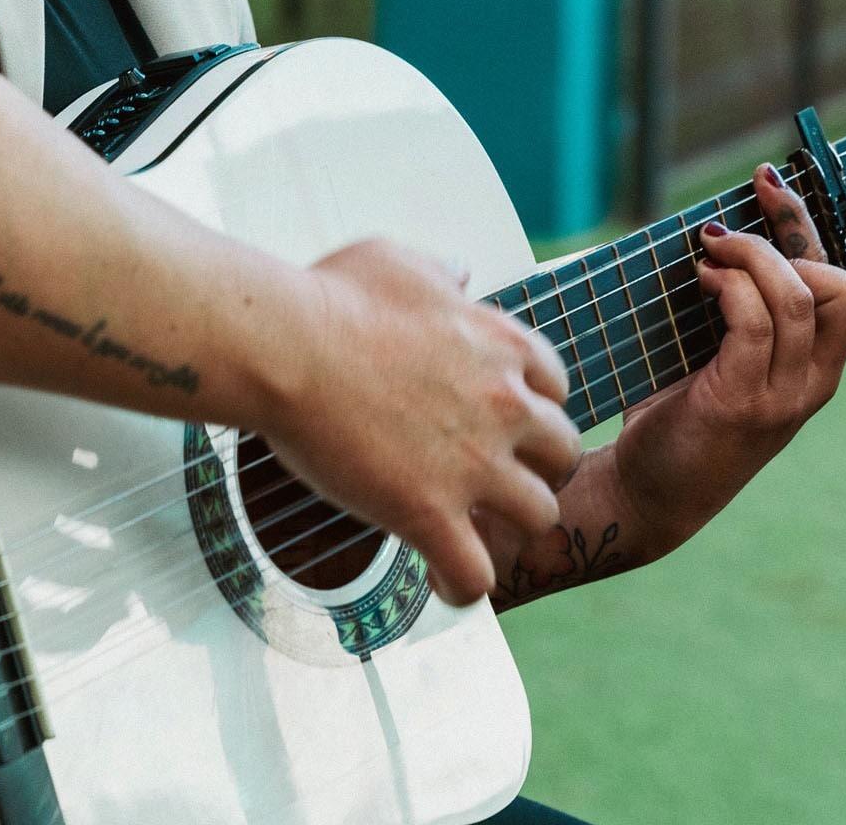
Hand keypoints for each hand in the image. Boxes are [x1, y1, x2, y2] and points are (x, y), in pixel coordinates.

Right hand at [260, 239, 582, 608]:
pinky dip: (463, 586)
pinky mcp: (429, 512)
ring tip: (472, 533)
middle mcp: (503, 406)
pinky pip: (476, 575)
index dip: (529, 409)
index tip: (496, 423)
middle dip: (534, 469)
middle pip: (563, 454)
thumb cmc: (328, 297)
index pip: (556, 389)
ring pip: (539, 517)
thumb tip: (463, 273)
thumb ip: (444, 271)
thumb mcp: (400, 260)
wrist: (282, 345)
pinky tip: (440, 580)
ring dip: (509, 528)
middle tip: (493, 481)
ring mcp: (473, 464)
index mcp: (501, 346)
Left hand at [612, 163, 845, 551]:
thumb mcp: (720, 356)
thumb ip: (736, 311)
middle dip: (789, 236)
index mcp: (816, 368)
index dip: (810, 228)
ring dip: (749, 258)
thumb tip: (715, 230)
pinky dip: (729, 288)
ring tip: (706, 255)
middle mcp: (812, 382)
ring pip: (798, 298)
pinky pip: (755, 324)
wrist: (648, 493)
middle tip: (726, 230)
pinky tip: (699, 282)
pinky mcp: (741, 403)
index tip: (768, 184)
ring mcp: (783, 396)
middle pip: (845, 288)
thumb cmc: (678, 415)